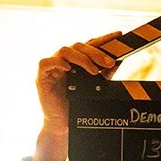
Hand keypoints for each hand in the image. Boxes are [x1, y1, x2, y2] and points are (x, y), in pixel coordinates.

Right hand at [32, 31, 120, 160]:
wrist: (63, 125)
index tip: (118, 35)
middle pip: (78, 46)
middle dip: (96, 53)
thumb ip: (102, 75)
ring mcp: (52, 67)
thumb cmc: (76, 105)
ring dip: (82, 58)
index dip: (103, 38)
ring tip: (94, 71)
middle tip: (109, 63)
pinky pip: (46, 63)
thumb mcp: (94, 88)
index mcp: (75, 61)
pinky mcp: (41, 77)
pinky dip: (57, 63)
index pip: (89, 44)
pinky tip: (68, 68)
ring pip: (65, 50)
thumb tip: (114, 64)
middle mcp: (63, 60)